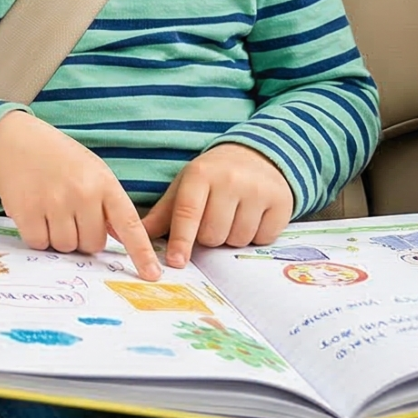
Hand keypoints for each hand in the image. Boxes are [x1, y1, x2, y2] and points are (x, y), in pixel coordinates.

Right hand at [0, 110, 158, 280]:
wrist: (15, 138)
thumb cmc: (58, 157)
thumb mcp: (91, 171)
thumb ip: (107, 203)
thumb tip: (120, 238)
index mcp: (104, 182)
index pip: (129, 224)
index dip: (141, 252)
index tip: (152, 274)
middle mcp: (82, 193)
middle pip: (92, 244)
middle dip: (82, 237)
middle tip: (70, 215)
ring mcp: (53, 202)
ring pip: (65, 246)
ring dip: (58, 237)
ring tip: (50, 211)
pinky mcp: (26, 210)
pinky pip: (39, 243)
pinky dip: (37, 235)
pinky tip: (34, 213)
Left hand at [145, 143, 295, 268]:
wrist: (258, 155)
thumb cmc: (214, 176)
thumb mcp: (185, 187)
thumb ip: (163, 214)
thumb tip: (135, 239)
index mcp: (201, 174)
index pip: (188, 213)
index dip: (181, 241)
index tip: (176, 262)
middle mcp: (230, 179)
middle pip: (213, 234)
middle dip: (209, 237)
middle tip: (213, 220)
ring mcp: (258, 190)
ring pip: (237, 239)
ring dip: (232, 237)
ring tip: (233, 216)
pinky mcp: (282, 202)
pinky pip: (263, 239)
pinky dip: (256, 236)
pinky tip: (253, 217)